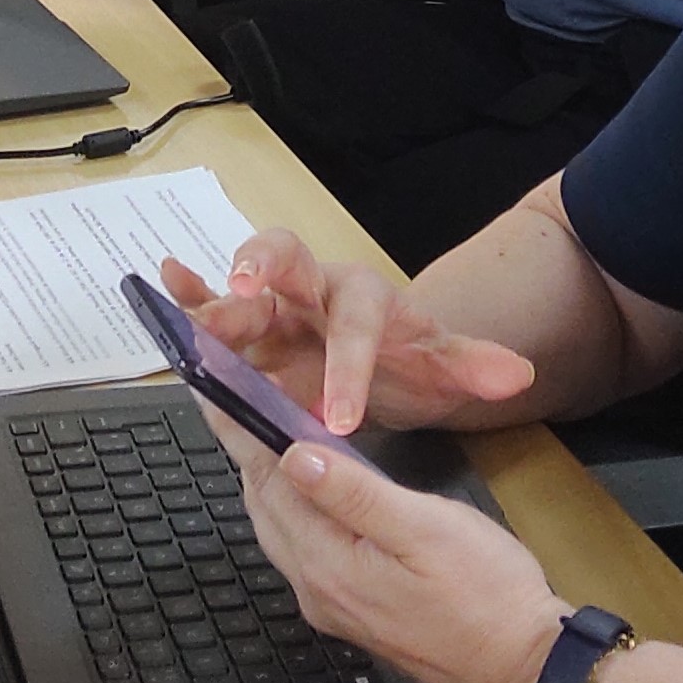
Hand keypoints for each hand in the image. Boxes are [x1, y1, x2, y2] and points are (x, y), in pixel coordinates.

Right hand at [163, 232, 534, 435]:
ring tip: (188, 317)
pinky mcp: (245, 325)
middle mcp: (311, 289)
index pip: (355, 324)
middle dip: (262, 274)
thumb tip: (517, 375)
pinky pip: (212, 298)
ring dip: (213, 299)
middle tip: (243, 297)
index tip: (340, 417)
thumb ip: (474, 366)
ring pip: (238, 289)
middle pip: (283, 265)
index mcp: (362, 297)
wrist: (381, 354)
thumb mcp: (442, 364)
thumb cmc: (404, 355)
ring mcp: (273, 304)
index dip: (346, 369)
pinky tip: (165, 281)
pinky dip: (189, 289)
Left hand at [207, 412, 567, 682]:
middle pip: (265, 510)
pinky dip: (295, 512)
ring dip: (270, 485)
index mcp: (328, 564)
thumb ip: (356, 494)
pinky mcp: (355, 614)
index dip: (243, 435)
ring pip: (281, 533)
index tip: (220, 395)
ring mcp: (334, 607)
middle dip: (248, 456)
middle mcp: (317, 590)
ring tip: (266, 439)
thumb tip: (294, 457)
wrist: (524, 670)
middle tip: (238, 405)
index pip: (268, 485)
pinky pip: (304, 552)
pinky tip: (312, 495)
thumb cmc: (487, 596)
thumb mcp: (425, 529)